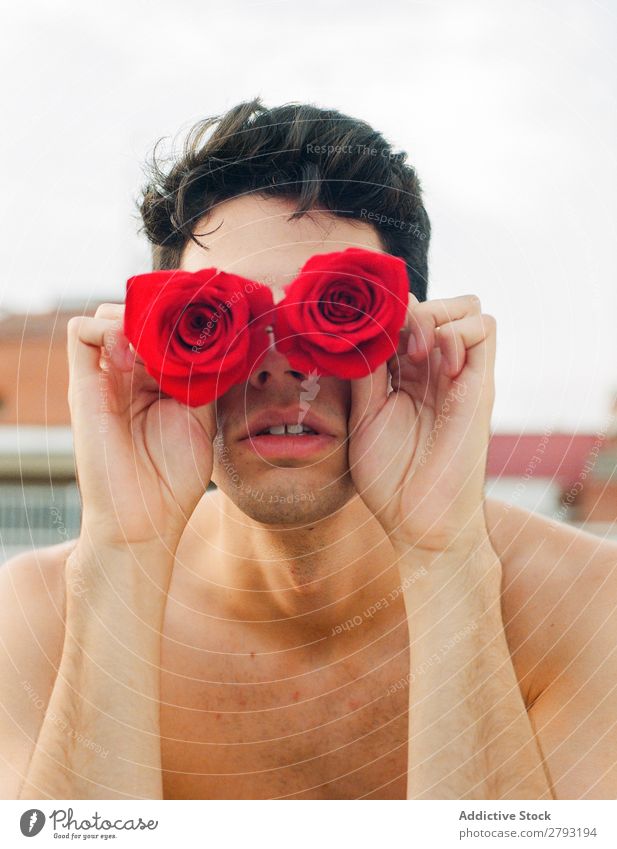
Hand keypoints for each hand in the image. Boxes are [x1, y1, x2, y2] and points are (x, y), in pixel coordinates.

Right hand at [67, 303, 214, 559]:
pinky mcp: (83, 386)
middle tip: (188, 323)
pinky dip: (107, 327)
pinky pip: (81, 332)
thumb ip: (202, 375)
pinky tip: (133, 352)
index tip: (210, 313)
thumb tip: (216, 334)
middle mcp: (129, 374)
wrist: (144, 519)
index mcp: (157, 380)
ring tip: (161, 342)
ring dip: (137, 317)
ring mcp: (105, 377)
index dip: (183, 316)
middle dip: (164, 311)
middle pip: (138, 315)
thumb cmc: (173, 477)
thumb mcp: (201, 416)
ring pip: (110, 315)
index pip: (163, 328)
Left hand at [348, 293, 495, 553]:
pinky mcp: (481, 385)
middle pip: (434, 306)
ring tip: (413, 352)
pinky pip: (485, 329)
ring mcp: (459, 376)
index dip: (384, 316)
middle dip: (410, 310)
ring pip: (465, 307)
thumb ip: (365, 373)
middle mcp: (433, 371)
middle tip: (391, 345)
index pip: (402, 320)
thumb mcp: (364, 417)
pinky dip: (458, 330)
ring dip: (436, 315)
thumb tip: (360, 328)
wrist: (419, 522)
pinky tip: (437, 362)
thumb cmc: (390, 480)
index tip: (361, 335)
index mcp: (404, 378)